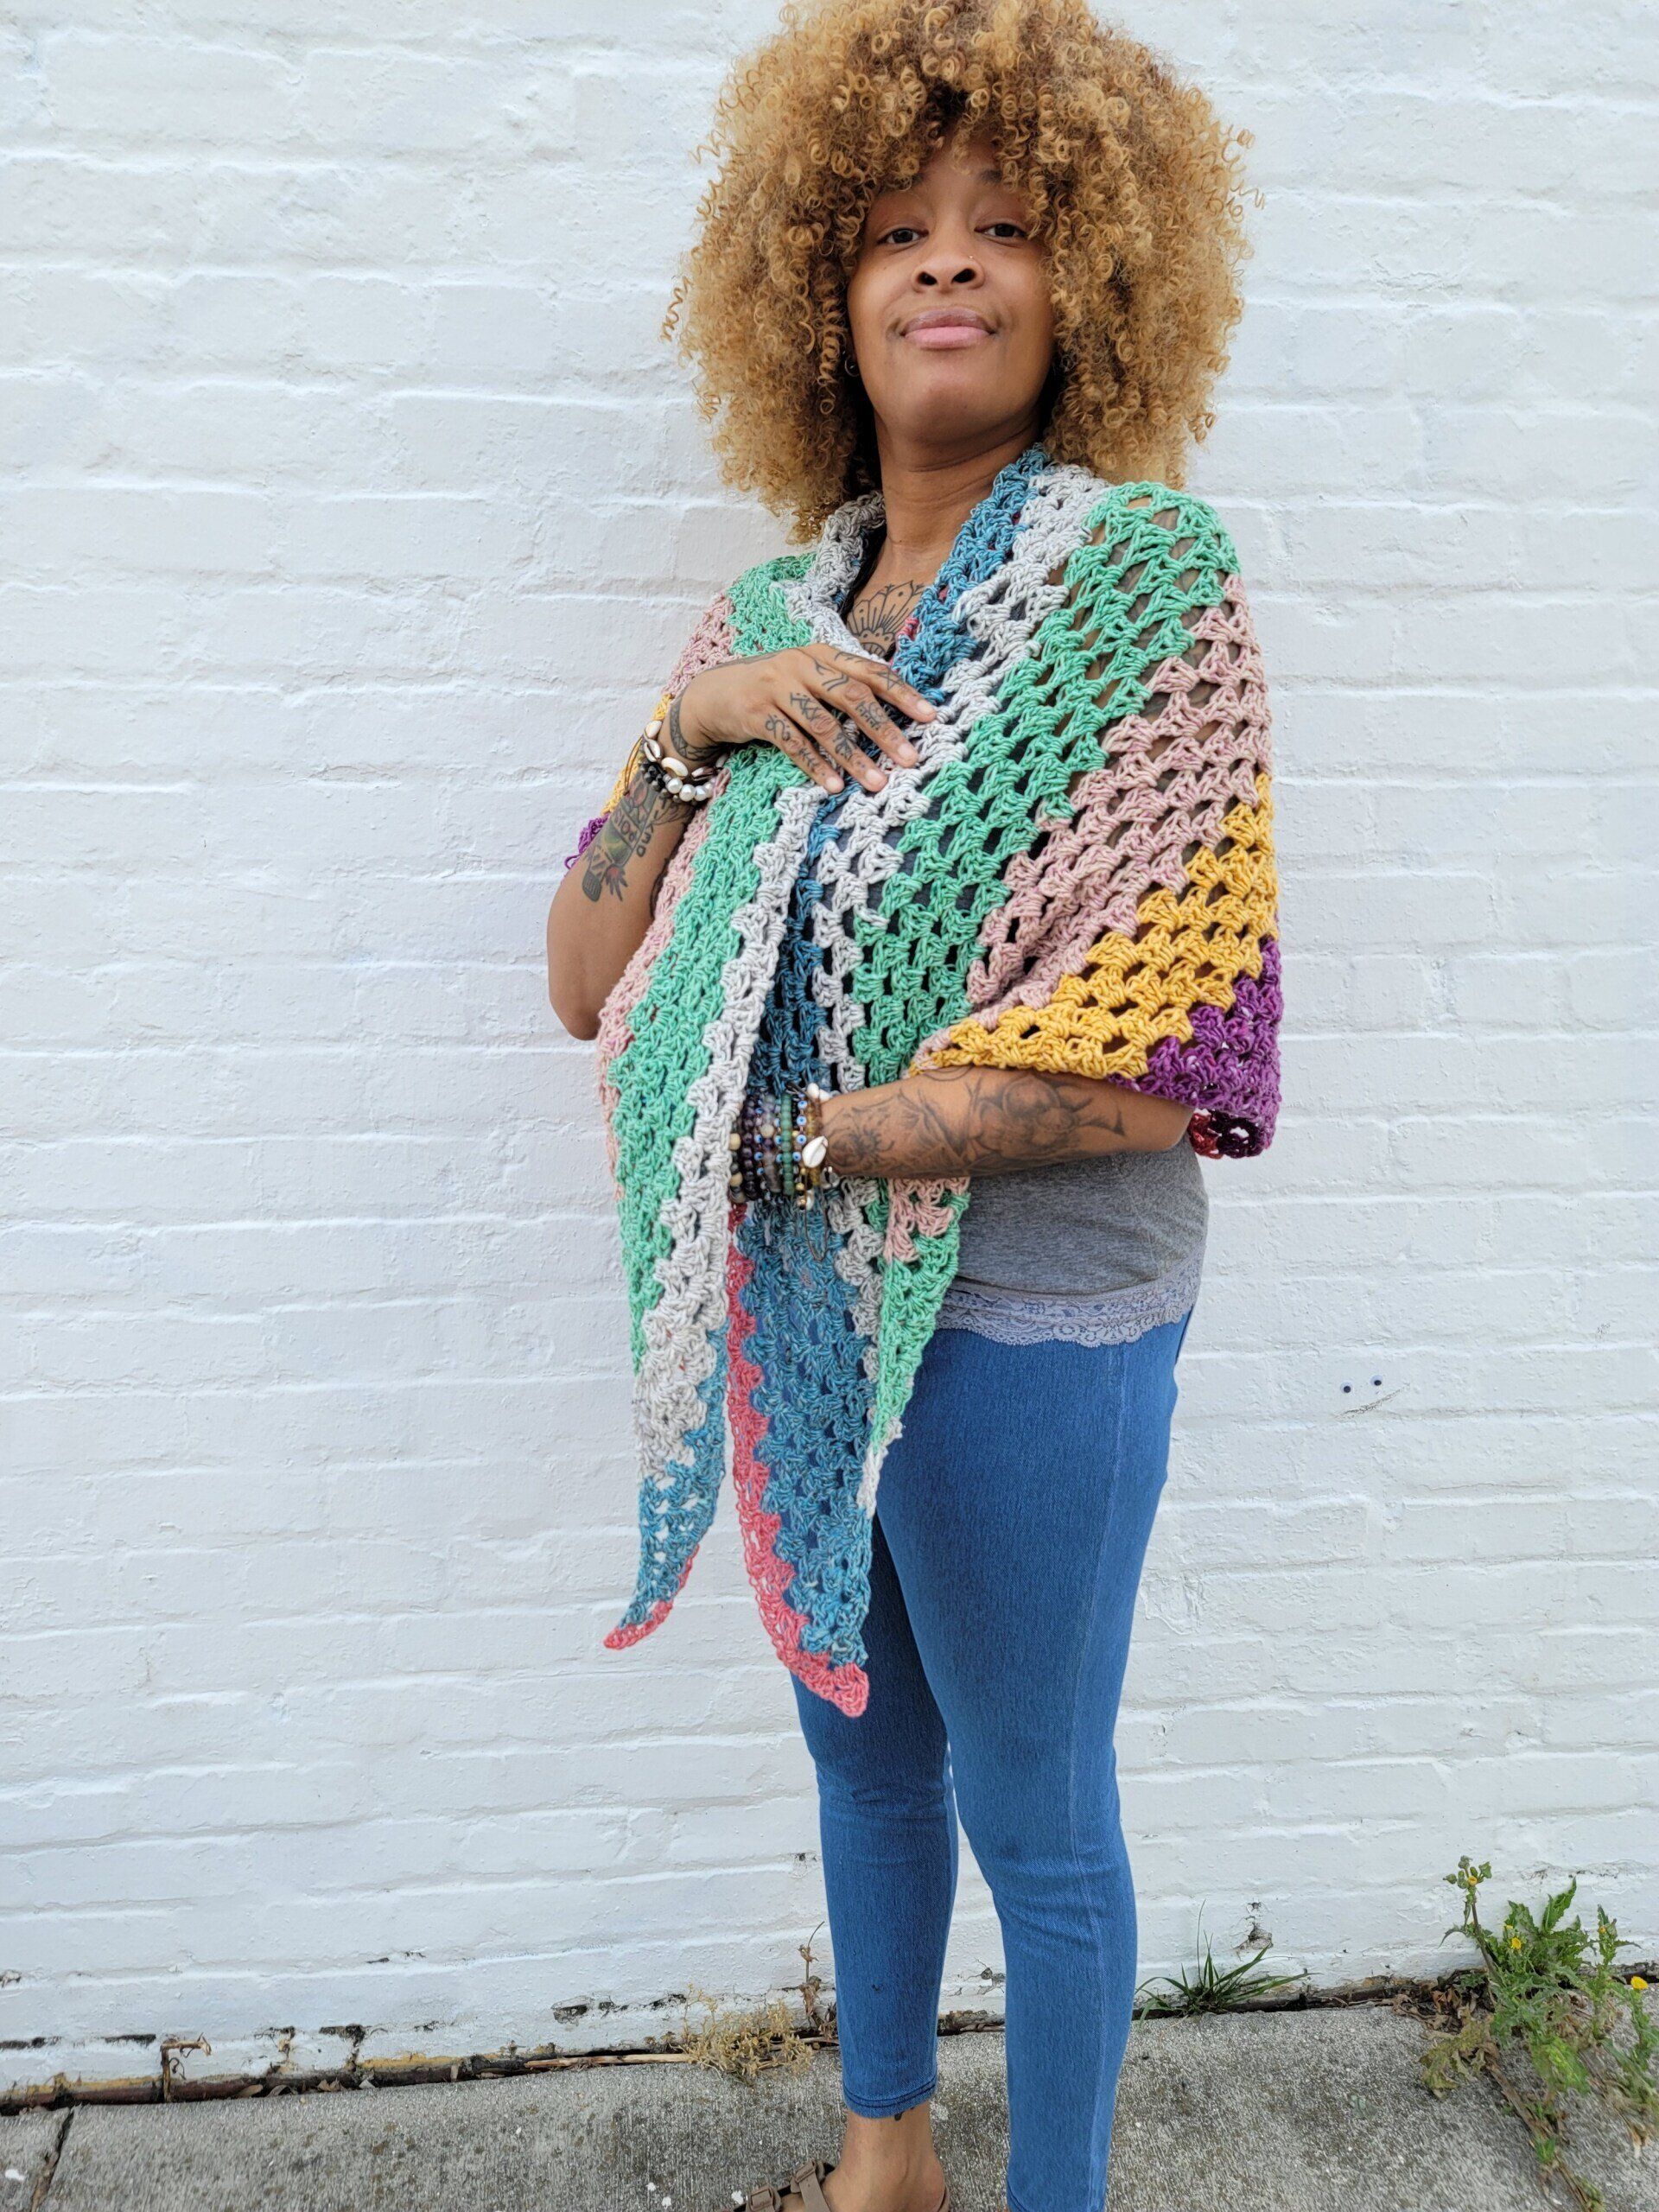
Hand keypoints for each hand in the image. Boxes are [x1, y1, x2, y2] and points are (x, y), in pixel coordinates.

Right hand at [675, 645, 935, 794]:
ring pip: (823, 725)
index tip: (930, 717)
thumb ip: (843, 686)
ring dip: (853, 757)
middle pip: (852, 696)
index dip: (902, 694)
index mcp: (822, 654)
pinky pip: (792, 744)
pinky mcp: (756, 713)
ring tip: (877, 782)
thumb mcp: (809, 678)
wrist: (715, 695)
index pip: (870, 671)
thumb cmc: (775, 690)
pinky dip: (815, 766)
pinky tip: (834, 785)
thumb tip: (896, 712)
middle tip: (909, 758)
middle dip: (884, 729)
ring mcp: (777, 687)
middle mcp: (801, 665)